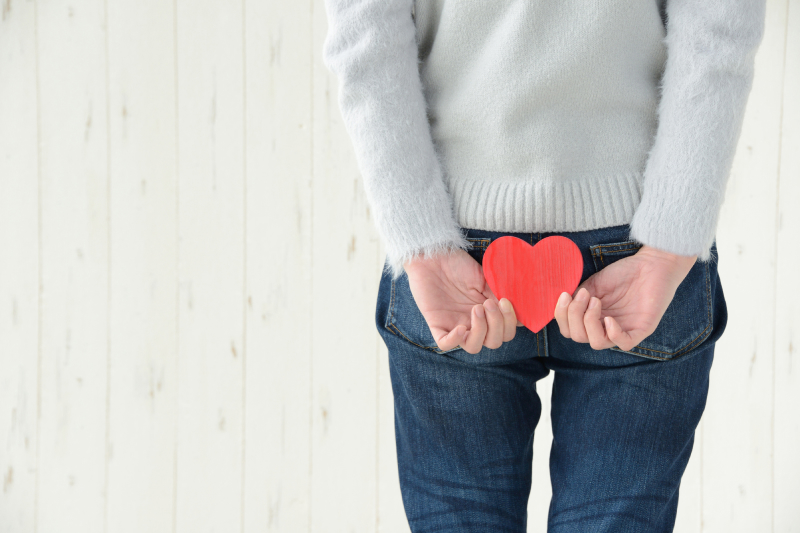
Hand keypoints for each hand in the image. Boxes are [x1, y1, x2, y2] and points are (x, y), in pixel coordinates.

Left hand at [404, 249, 521, 353]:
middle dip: (497, 325)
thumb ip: (499, 293)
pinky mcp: (436, 324)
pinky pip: (445, 345)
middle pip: (494, 342)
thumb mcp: (484, 277)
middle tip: (489, 303)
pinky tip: (461, 327)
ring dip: (481, 331)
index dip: (512, 323)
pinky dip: (455, 340)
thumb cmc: (457, 264)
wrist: (433, 254)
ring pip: (474, 347)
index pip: (506, 331)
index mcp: (488, 313)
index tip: (508, 303)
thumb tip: (520, 305)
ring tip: (477, 308)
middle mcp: (474, 323)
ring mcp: (455, 325)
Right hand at [553, 245, 696, 350]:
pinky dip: (613, 334)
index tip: (565, 295)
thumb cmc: (623, 273)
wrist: (651, 264)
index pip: (569, 330)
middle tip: (583, 295)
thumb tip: (559, 303)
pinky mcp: (640, 330)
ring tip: (596, 300)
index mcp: (590, 318)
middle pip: (579, 337)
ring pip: (597, 343)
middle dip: (574, 316)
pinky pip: (623, 344)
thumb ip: (575, 297)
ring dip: (590, 322)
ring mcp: (622, 330)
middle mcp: (604, 327)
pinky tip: (610, 318)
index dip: (562, 316)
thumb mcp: (592, 284)